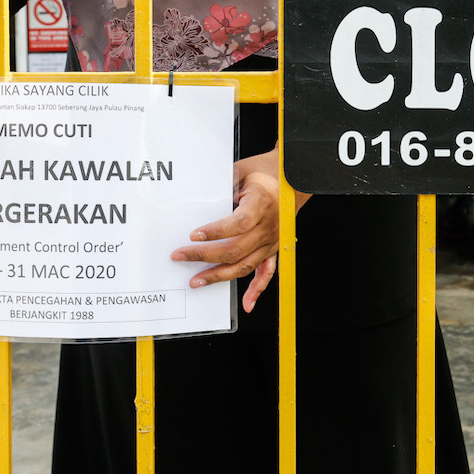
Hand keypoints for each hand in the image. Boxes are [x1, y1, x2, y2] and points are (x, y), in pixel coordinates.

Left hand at [170, 148, 309, 313]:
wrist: (293, 179)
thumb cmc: (266, 172)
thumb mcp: (243, 170)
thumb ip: (224, 184)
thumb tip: (198, 198)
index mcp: (261, 204)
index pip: (238, 223)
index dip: (215, 232)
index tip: (194, 234)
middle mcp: (268, 227)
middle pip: (236, 249)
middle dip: (204, 256)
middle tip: (180, 255)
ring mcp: (271, 241)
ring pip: (245, 265)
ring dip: (219, 275)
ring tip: (196, 281)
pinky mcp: (273, 248)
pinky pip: (267, 273)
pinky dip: (257, 290)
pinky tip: (246, 303)